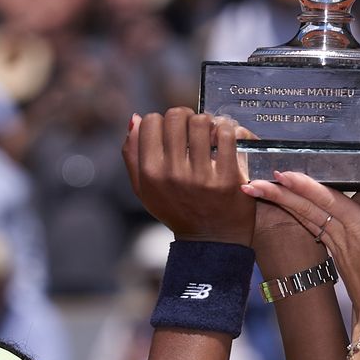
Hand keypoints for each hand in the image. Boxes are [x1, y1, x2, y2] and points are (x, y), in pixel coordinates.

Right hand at [123, 109, 255, 245]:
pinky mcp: (227, 178)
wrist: (211, 243)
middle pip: (176, 116)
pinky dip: (225, 130)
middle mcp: (173, 174)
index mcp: (151, 174)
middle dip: (185, 116)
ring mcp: (201, 176)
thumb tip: (135, 119)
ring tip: (208, 134)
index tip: (172, 131)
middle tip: (192, 128)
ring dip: (206, 122)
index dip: (162, 120)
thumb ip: (133, 155)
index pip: (151, 122)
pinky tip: (223, 139)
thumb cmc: (176, 212)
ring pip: (201, 121)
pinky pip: (226, 135)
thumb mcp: (145, 190)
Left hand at [242, 171, 359, 326]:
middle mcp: (342, 235)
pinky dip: (299, 215)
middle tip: (251, 181)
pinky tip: (290, 208)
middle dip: (277, 193)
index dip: (304, 185)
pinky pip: (313, 229)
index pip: (327, 200)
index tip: (282, 173)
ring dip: (282, 202)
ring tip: (259, 189)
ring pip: (305, 217)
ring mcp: (336, 246)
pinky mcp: (336, 255)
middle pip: (305, 208)